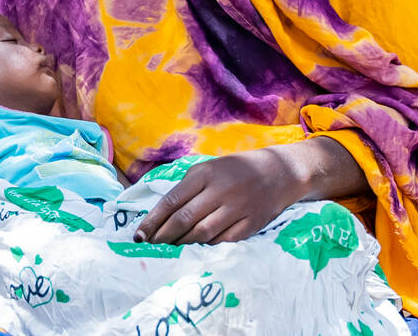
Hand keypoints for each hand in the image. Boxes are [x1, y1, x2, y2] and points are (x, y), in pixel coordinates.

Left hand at [134, 147, 309, 244]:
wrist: (279, 172)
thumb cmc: (235, 171)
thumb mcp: (208, 169)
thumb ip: (186, 188)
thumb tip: (158, 216)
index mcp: (204, 174)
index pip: (171, 202)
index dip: (152, 222)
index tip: (138, 236)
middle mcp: (220, 190)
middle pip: (183, 220)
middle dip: (163, 237)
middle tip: (151, 247)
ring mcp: (237, 208)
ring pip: (201, 234)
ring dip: (182, 244)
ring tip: (171, 249)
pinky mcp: (251, 223)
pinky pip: (223, 241)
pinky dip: (207, 246)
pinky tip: (197, 248)